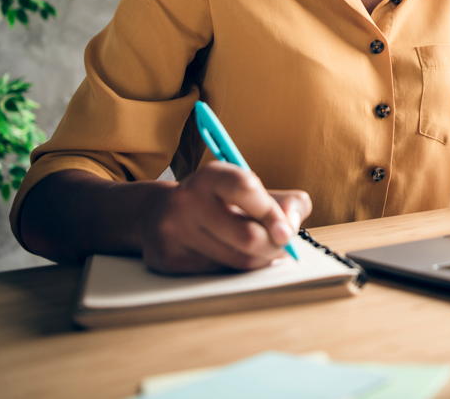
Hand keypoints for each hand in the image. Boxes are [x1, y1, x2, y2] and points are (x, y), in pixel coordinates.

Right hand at [138, 161, 311, 273]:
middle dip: (273, 245)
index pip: (246, 188)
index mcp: (210, 176)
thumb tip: (292, 224)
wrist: (157, 213)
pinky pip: (219, 273)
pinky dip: (234, 268)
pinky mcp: (168, 259)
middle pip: (247, 236)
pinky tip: (230, 255)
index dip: (272, 212)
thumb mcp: (247, 189)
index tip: (287, 230)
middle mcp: (187, 200)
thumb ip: (283, 201)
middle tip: (280, 244)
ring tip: (258, 249)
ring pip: (237, 260)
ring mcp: (174, 231)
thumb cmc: (216, 201)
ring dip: (258, 259)